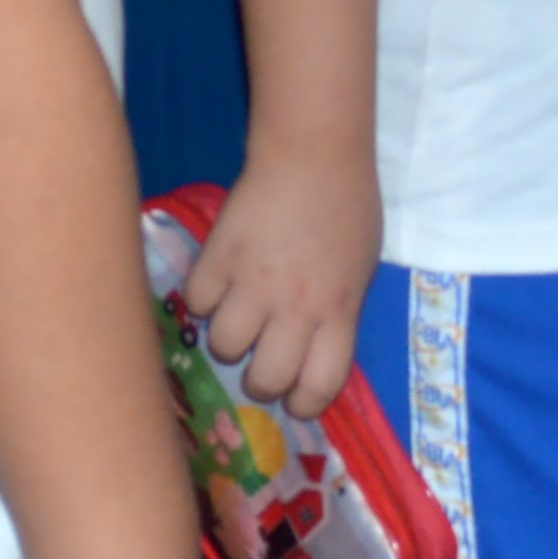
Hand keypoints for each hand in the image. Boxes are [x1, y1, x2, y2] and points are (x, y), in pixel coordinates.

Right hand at [177, 143, 377, 421]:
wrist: (314, 154)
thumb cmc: (348, 208)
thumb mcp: (361, 270)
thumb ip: (338, 312)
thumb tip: (314, 349)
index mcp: (338, 312)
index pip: (320, 386)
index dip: (303, 403)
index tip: (295, 398)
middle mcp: (296, 307)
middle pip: (266, 379)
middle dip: (260, 381)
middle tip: (260, 360)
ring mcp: (254, 283)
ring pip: (224, 347)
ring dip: (229, 339)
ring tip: (236, 316)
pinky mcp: (219, 256)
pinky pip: (196, 302)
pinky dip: (202, 300)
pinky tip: (217, 284)